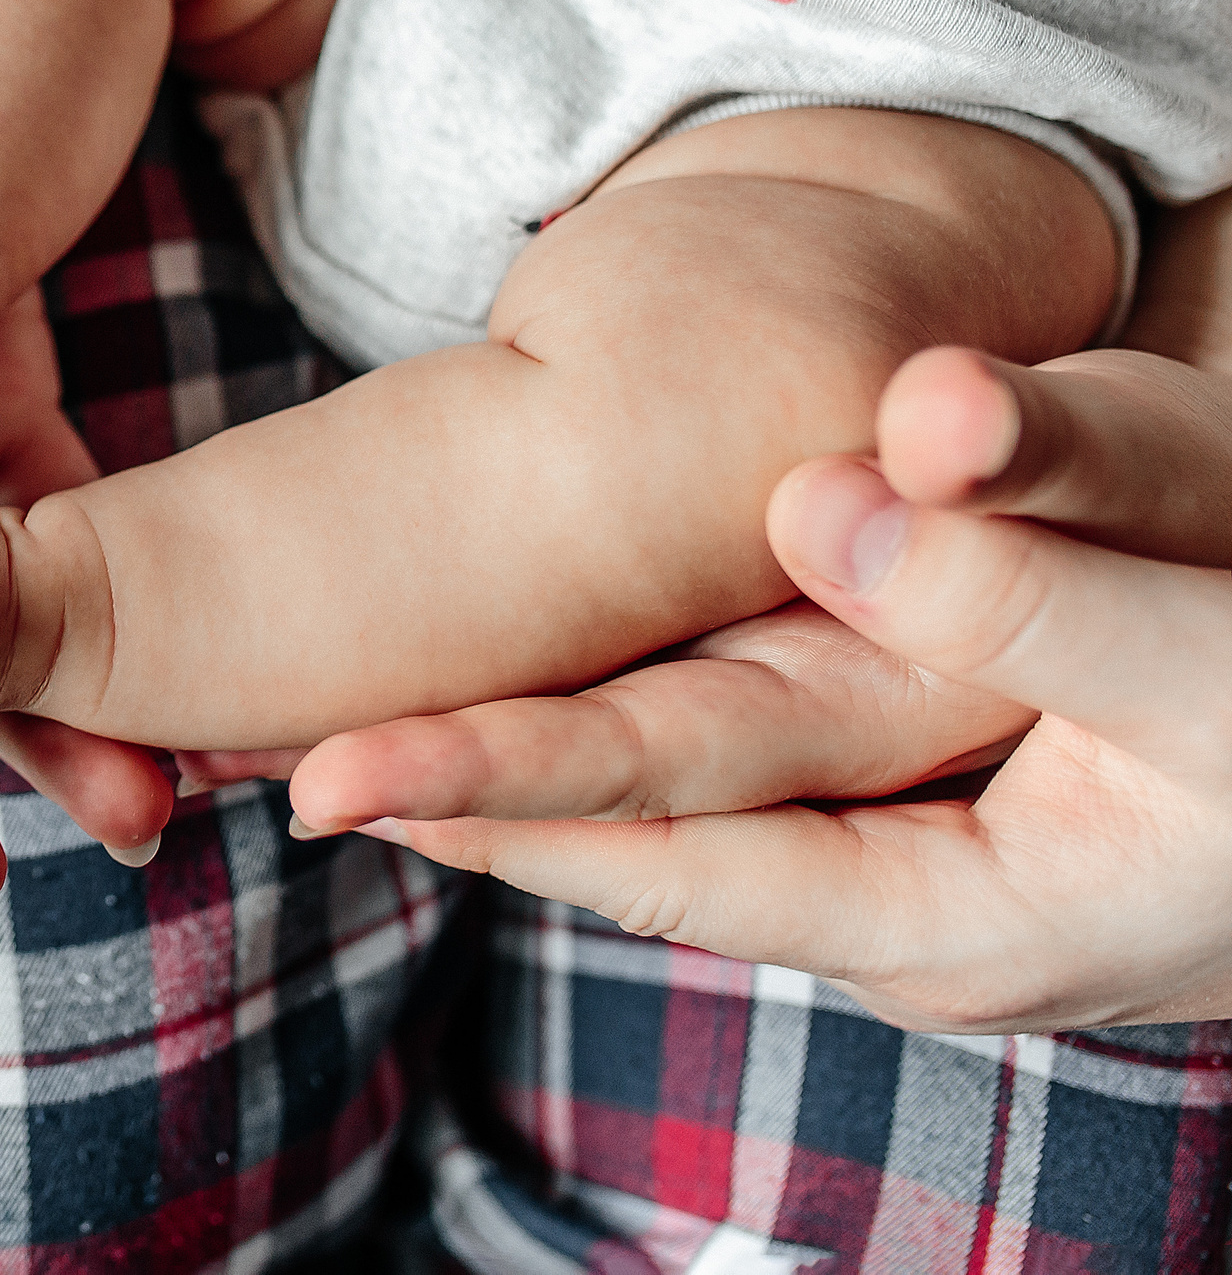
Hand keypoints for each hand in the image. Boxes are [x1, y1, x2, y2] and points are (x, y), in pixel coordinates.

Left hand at [263, 346, 1231, 1030]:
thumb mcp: (1216, 641)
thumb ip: (1028, 578)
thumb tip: (837, 482)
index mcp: (958, 913)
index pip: (673, 852)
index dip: (501, 802)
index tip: (331, 770)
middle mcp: (902, 906)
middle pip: (634, 840)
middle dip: (454, 796)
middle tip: (260, 754)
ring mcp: (910, 849)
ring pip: (674, 800)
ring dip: (511, 760)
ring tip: (341, 724)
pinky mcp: (926, 791)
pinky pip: (739, 759)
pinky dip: (617, 725)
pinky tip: (525, 687)